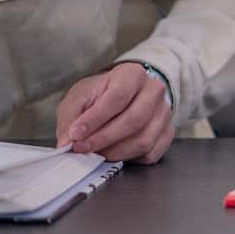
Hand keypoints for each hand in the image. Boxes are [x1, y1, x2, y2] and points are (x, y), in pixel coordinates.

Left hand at [55, 63, 173, 163]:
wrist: (122, 95)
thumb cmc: (99, 95)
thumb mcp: (79, 98)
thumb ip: (70, 119)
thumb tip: (66, 144)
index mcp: (132, 74)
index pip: (118, 97)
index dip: (95, 119)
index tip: (75, 134)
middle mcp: (154, 90)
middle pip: (134, 120)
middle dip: (104, 139)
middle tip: (81, 148)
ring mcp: (164, 112)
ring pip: (144, 140)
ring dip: (115, 152)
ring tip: (96, 152)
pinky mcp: (168, 131)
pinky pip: (152, 153)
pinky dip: (130, 159)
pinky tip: (115, 153)